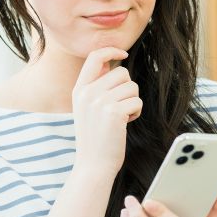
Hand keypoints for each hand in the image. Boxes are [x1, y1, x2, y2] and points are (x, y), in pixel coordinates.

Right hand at [71, 47, 142, 176]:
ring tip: (121, 117)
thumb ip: (96, 86)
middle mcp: (87, 93)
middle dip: (128, 89)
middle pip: (122, 72)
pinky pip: (137, 101)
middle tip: (120, 107)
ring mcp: (99, 102)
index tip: (123, 54)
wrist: (93, 165)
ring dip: (133, 101)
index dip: (111, 50)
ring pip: (132, 87)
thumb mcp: (87, 108)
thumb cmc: (95, 137)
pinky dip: (136, 112)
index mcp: (79, 89)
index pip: (95, 57)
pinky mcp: (114, 112)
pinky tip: (125, 124)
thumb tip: (113, 63)